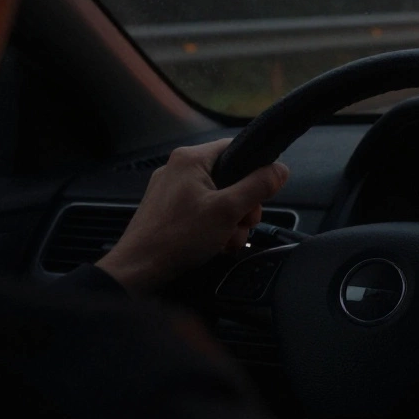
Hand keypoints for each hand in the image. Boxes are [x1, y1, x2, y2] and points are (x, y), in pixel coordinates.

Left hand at [95, 139, 289, 293]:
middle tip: (243, 225)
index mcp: (190, 158)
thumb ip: (258, 186)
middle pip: (230, 177)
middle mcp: (178, 168)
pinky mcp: (166, 209)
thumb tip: (281, 169)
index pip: (236, 148)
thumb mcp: (229, 210)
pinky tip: (214, 244)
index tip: (261, 194)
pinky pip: (201, 209)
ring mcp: (170, 190)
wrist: (138, 270)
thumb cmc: (179, 236)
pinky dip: (213, 225)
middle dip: (243, 205)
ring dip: (230, 220)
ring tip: (226, 240)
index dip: (255, 170)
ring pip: (218, 197)